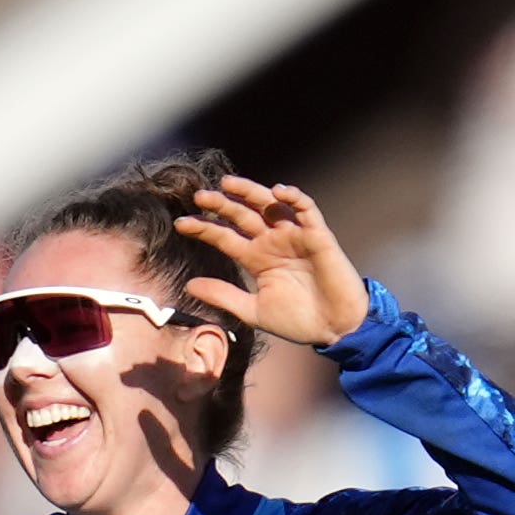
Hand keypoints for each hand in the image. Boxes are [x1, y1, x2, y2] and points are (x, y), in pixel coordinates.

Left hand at [174, 178, 368, 346]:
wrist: (333, 330)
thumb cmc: (297, 321)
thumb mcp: (253, 310)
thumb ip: (224, 296)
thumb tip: (189, 285)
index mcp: (256, 258)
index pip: (225, 237)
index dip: (204, 228)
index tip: (180, 224)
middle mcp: (273, 242)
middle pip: (243, 215)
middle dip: (222, 205)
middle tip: (199, 196)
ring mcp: (295, 236)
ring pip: (270, 205)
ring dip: (251, 192)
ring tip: (228, 184)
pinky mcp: (318, 236)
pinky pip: (307, 209)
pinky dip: (294, 198)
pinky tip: (278, 191)